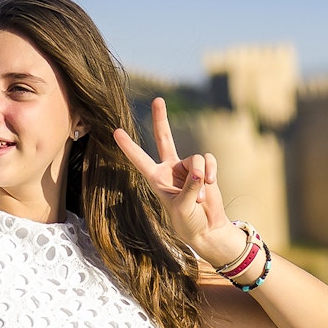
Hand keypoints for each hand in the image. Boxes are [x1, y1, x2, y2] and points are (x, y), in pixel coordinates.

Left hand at [114, 97, 239, 262]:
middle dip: (161, 119)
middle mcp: (170, 169)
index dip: (128, 146)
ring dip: (200, 175)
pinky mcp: (204, 168)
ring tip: (200, 195)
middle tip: (158, 100)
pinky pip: (207, 160)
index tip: (115, 131)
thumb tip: (198, 170)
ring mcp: (187, 167)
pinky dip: (211, 171)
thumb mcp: (183, 208)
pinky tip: (211, 183)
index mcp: (156, 179)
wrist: (207, 228)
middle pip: (163, 138)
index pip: (140, 160)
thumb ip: (189, 188)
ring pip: (195, 157)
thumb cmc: (188, 222)